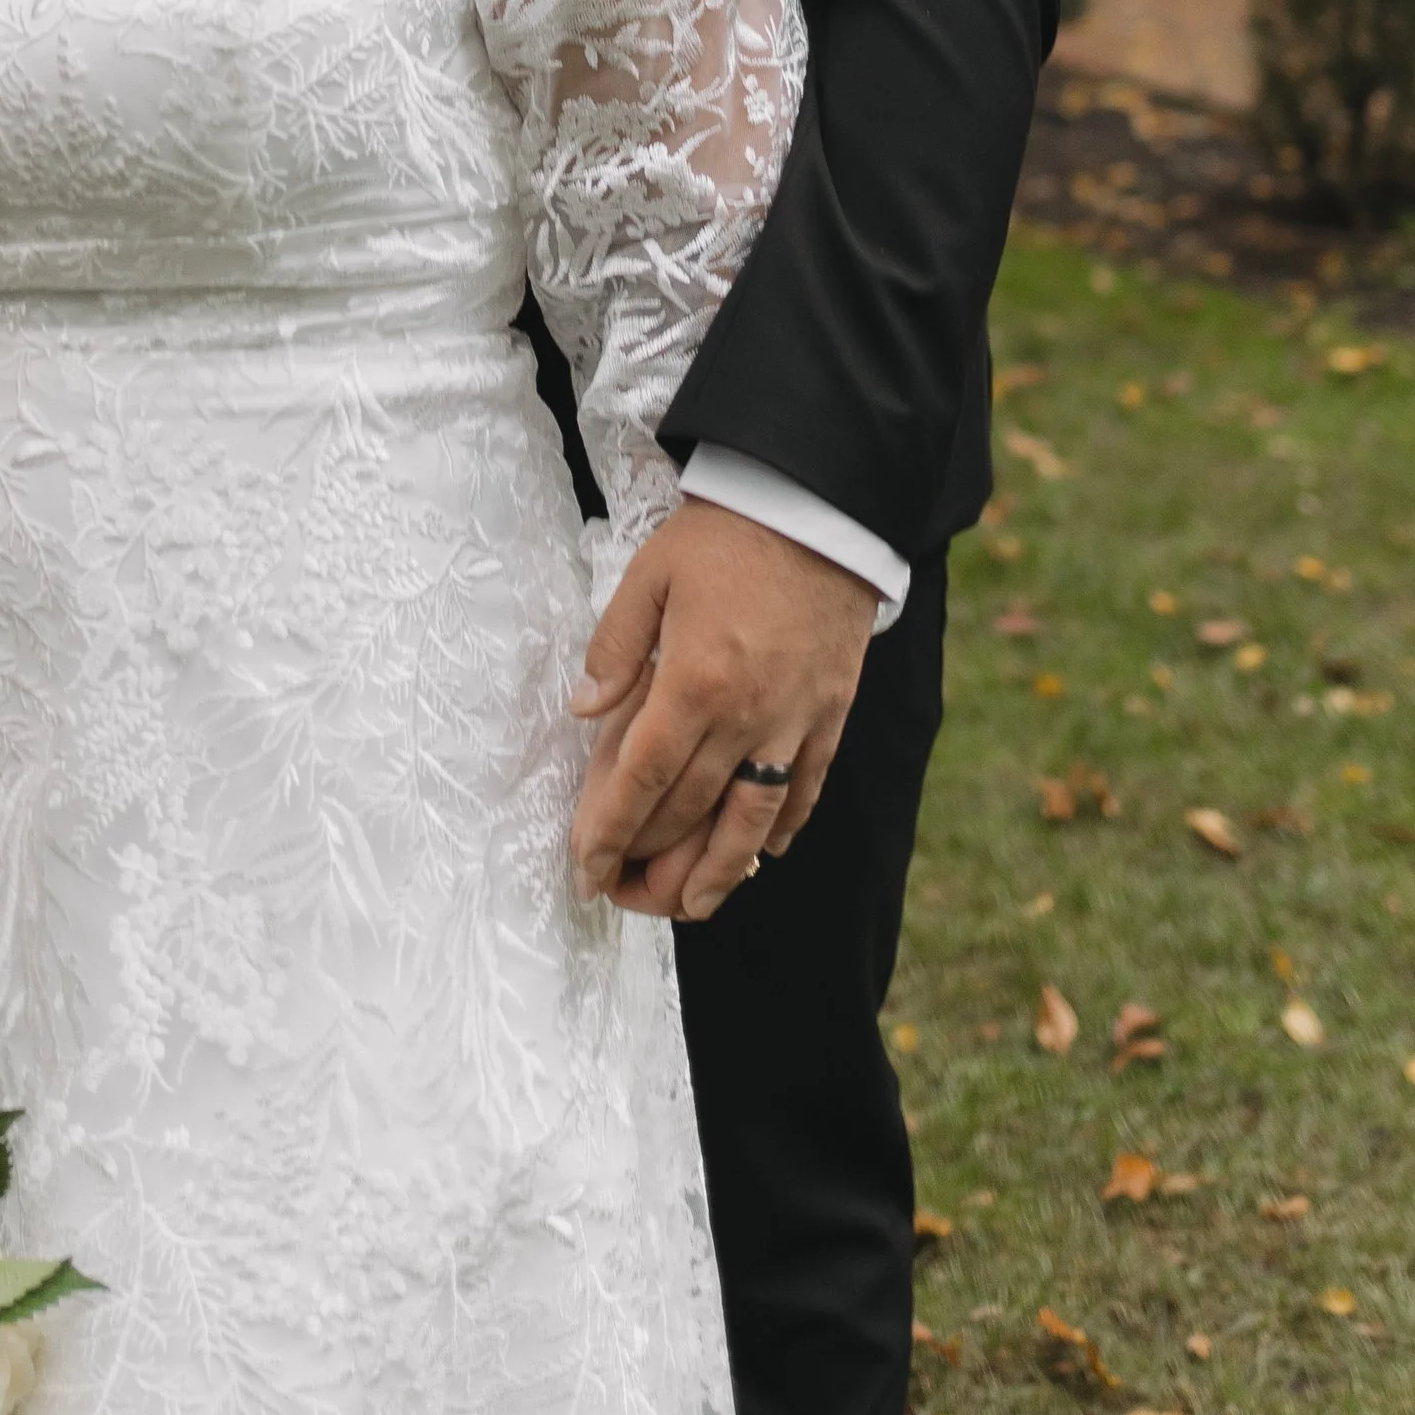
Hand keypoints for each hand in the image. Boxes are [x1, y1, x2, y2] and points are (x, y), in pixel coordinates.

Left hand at [569, 502, 874, 924]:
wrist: (819, 507)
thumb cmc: (726, 535)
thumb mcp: (649, 574)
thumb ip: (614, 648)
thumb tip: (585, 711)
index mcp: (695, 683)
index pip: (643, 780)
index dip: (610, 833)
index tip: (584, 870)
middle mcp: (747, 716)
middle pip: (692, 811)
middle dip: (650, 863)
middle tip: (620, 895)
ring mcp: (795, 720)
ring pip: (754, 820)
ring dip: (719, 872)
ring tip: (691, 907)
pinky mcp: (830, 712)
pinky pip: (806, 786)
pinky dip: (783, 826)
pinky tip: (764, 852)